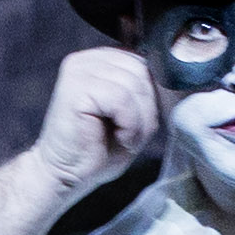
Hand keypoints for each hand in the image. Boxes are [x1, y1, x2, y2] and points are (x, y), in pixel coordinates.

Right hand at [0, 47, 160, 234]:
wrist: (64, 176)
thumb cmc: (97, 150)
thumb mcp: (132, 114)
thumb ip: (145, 90)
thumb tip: (170, 74)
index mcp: (100, 60)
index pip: (144, 61)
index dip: (151, 94)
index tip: (138, 122)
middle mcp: (87, 58)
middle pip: (142, 71)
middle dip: (146, 108)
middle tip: (130, 135)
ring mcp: (79, 69)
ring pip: (134, 85)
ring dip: (138, 120)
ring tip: (123, 138)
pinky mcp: (76, 87)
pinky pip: (121, 98)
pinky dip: (128, 124)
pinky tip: (117, 138)